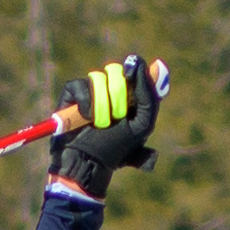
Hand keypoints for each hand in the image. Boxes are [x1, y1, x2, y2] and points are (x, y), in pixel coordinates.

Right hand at [49, 55, 166, 200]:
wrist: (86, 165)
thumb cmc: (115, 149)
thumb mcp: (142, 125)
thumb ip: (150, 97)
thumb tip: (156, 64)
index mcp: (131, 98)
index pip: (137, 72)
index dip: (137, 70)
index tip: (132, 69)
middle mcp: (112, 91)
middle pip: (117, 72)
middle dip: (118, 97)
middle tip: (117, 117)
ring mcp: (91, 92)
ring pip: (99, 79)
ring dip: (101, 105)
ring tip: (99, 124)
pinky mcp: (73, 95)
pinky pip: (80, 85)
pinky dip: (85, 103)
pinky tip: (85, 119)